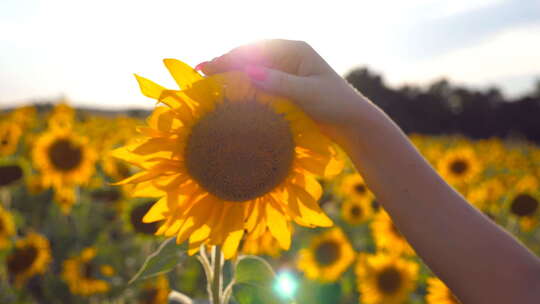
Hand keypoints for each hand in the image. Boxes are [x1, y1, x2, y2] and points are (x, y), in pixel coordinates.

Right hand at [199, 39, 368, 141]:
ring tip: (208, 83)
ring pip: (252, 71)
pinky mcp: (285, 90)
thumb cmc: (336, 105)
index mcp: (295, 50)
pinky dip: (243, 88)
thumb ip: (280, 83)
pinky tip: (230, 96)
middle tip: (200, 73)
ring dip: (232, 76)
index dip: (230, 57)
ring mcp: (286, 74)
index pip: (255, 49)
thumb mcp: (308, 94)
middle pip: (251, 57)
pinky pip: (259, 85)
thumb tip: (249, 72)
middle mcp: (289, 58)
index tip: (208, 67)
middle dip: (226, 65)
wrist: (353, 124)